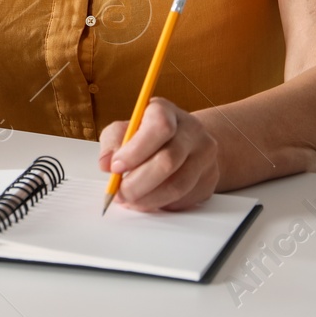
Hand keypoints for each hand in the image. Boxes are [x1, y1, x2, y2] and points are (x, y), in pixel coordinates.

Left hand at [96, 97, 219, 211]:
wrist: (183, 143)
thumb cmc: (147, 135)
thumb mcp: (125, 129)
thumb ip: (113, 142)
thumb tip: (106, 164)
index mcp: (167, 111)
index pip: (159, 127)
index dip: (136, 151)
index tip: (116, 167)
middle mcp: (191, 131)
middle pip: (168, 161)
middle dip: (138, 183)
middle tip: (119, 193)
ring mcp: (204, 156)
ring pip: (177, 186)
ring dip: (148, 199)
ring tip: (130, 201)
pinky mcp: (209, 180)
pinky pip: (185, 199)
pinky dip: (162, 205)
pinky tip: (149, 200)